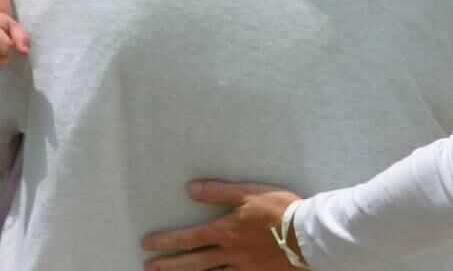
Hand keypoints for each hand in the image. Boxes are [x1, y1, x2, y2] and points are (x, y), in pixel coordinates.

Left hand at [142, 181, 304, 270]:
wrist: (306, 233)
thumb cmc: (279, 209)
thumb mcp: (249, 193)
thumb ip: (219, 192)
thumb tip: (192, 188)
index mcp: (226, 231)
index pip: (189, 237)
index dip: (166, 241)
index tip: (147, 243)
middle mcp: (229, 252)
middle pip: (193, 261)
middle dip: (169, 264)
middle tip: (149, 266)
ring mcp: (243, 266)